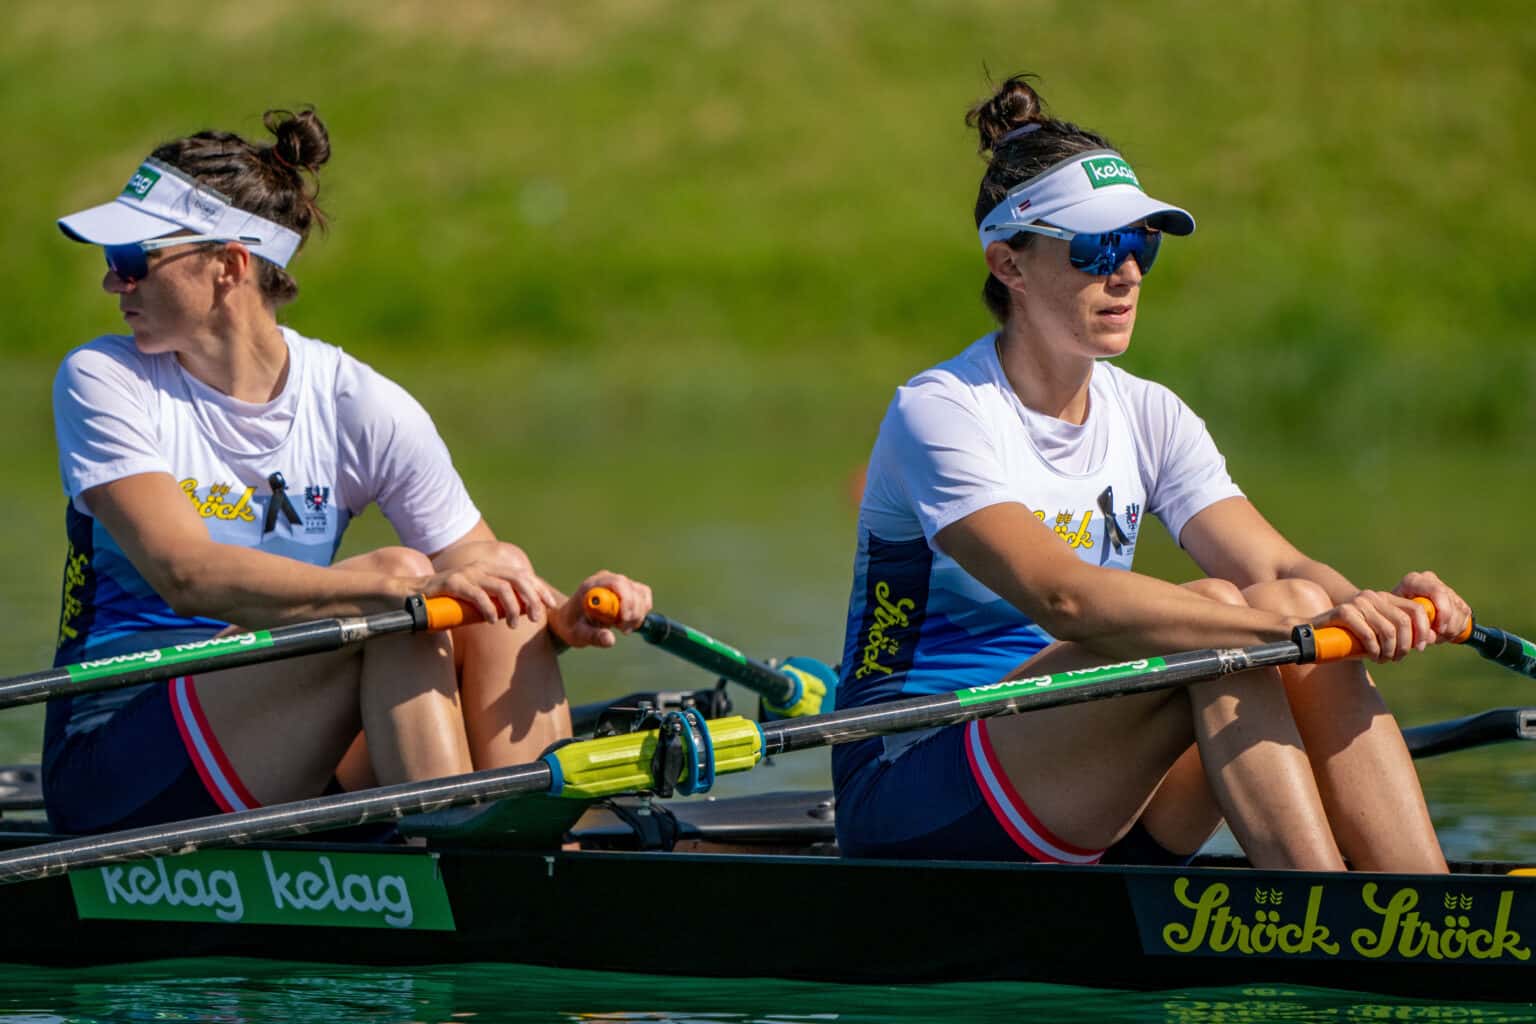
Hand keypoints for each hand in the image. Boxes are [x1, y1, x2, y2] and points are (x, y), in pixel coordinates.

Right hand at [415, 545, 559, 626]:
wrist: (412, 596)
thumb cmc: (447, 602)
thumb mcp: (477, 600)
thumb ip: (495, 602)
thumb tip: (518, 614)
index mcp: (489, 570)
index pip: (522, 576)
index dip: (539, 590)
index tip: (550, 606)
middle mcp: (481, 568)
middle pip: (517, 578)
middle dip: (532, 598)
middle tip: (536, 618)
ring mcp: (467, 574)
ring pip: (502, 586)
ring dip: (513, 607)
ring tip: (514, 625)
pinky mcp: (452, 583)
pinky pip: (477, 594)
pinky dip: (489, 608)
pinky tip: (493, 621)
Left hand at [551, 571, 652, 649]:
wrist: (571, 619)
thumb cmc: (572, 625)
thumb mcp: (577, 634)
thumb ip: (592, 636)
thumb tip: (610, 640)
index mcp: (593, 585)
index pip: (617, 584)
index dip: (626, 602)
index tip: (622, 622)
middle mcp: (608, 579)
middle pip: (632, 589)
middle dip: (633, 612)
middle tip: (623, 630)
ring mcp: (619, 582)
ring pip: (642, 593)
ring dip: (639, 614)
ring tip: (624, 628)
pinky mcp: (628, 589)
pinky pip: (644, 596)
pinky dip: (642, 611)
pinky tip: (629, 622)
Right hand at [1310, 588, 1437, 662]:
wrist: (1312, 633)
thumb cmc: (1349, 637)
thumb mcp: (1378, 633)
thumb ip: (1399, 633)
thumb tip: (1431, 640)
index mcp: (1385, 598)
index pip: (1416, 610)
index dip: (1423, 631)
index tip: (1420, 648)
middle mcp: (1372, 597)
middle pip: (1404, 622)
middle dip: (1405, 646)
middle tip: (1398, 658)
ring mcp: (1357, 603)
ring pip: (1388, 630)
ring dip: (1390, 651)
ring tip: (1384, 659)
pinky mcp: (1343, 612)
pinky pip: (1368, 634)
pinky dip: (1374, 650)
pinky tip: (1372, 656)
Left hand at [1392, 570, 1471, 644]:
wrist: (1402, 616)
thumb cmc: (1396, 618)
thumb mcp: (1401, 623)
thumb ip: (1414, 628)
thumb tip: (1432, 637)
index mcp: (1413, 581)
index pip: (1438, 592)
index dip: (1443, 612)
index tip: (1438, 630)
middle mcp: (1430, 580)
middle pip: (1451, 604)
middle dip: (1448, 625)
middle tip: (1437, 638)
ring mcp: (1444, 588)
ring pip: (1460, 611)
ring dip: (1452, 629)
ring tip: (1437, 636)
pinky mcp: (1455, 598)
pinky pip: (1465, 616)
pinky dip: (1457, 628)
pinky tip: (1443, 632)